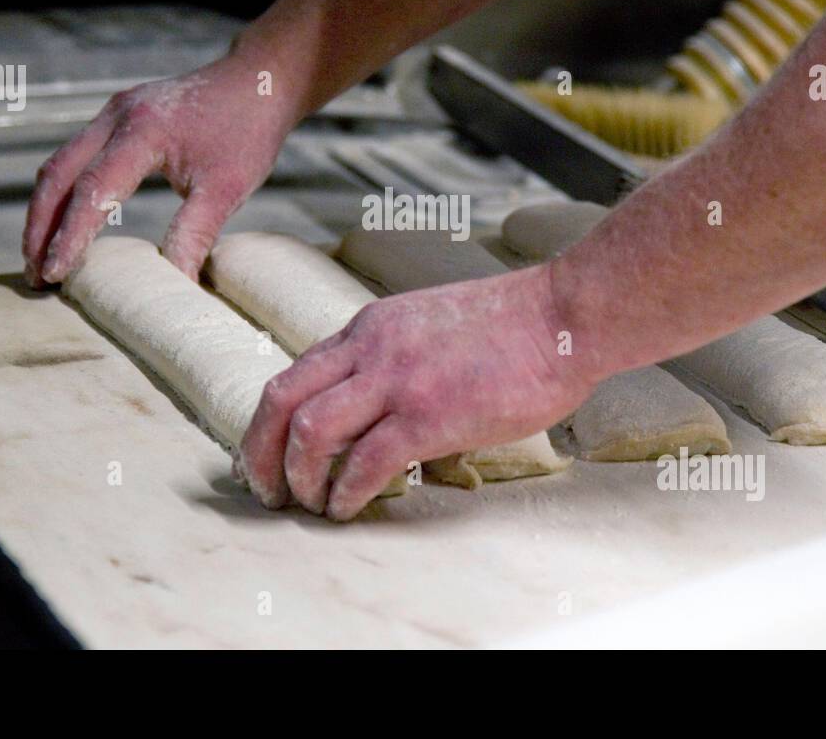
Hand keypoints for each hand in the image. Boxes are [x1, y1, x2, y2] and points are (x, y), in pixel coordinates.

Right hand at [23, 56, 297, 285]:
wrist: (259, 81)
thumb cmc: (248, 131)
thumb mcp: (227, 188)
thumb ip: (194, 234)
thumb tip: (176, 286)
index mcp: (144, 129)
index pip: (93, 189)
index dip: (70, 235)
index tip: (53, 274)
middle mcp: (118, 115)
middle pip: (58, 175)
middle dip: (41, 228)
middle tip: (36, 276)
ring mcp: (114, 112)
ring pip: (60, 165)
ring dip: (46, 211)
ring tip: (42, 258)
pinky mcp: (118, 117)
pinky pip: (77, 156)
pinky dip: (65, 192)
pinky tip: (66, 223)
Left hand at [238, 264, 594, 519]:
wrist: (564, 316)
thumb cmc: (515, 326)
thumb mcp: (432, 325)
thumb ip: (397, 359)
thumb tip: (385, 412)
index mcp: (371, 327)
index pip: (297, 372)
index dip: (273, 421)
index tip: (272, 454)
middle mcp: (370, 348)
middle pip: (281, 400)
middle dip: (261, 452)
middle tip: (267, 490)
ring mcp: (396, 381)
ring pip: (310, 431)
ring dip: (300, 477)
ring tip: (310, 505)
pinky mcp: (428, 416)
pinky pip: (365, 462)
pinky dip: (346, 493)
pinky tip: (348, 509)